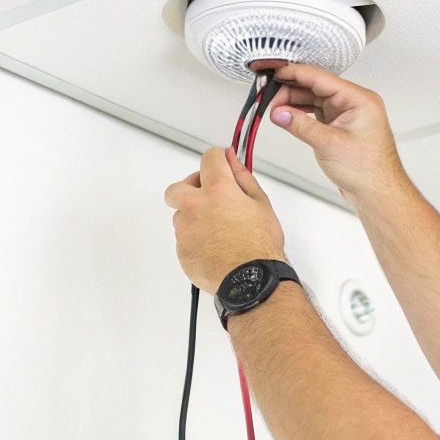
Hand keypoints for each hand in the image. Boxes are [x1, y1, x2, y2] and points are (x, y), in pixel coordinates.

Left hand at [164, 147, 286, 293]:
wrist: (251, 281)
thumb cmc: (260, 246)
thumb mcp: (261, 205)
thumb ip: (243, 177)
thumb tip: (231, 160)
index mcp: (217, 190)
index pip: (209, 158)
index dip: (217, 160)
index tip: (221, 166)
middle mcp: (195, 207)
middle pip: (177, 188)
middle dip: (191, 189)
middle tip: (210, 199)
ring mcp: (185, 230)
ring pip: (181, 216)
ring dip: (194, 218)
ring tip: (219, 232)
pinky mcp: (182, 251)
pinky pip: (184, 240)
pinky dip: (196, 241)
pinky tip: (215, 249)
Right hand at [266, 63, 406, 200]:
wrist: (378, 194)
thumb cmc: (369, 171)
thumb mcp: (329, 144)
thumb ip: (301, 125)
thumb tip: (279, 113)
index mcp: (359, 99)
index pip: (321, 77)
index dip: (295, 73)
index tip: (275, 74)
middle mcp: (354, 103)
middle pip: (316, 86)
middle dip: (291, 90)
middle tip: (271, 99)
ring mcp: (347, 115)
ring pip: (315, 99)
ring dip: (294, 103)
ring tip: (276, 110)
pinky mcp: (340, 126)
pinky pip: (317, 113)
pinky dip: (302, 114)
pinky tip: (289, 117)